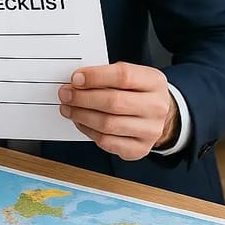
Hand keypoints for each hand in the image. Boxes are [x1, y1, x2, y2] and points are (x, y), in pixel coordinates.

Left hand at [58, 62, 178, 159]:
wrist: (159, 116)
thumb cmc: (139, 93)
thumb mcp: (132, 76)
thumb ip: (108, 75)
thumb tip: (77, 81)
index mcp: (154, 82)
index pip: (123, 76)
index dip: (96, 77)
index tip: (76, 78)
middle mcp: (156, 107)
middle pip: (114, 102)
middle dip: (83, 98)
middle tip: (66, 94)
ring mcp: (150, 131)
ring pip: (108, 124)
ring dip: (81, 115)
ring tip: (68, 108)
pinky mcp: (139, 149)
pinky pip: (107, 142)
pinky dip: (88, 131)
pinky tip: (81, 122)